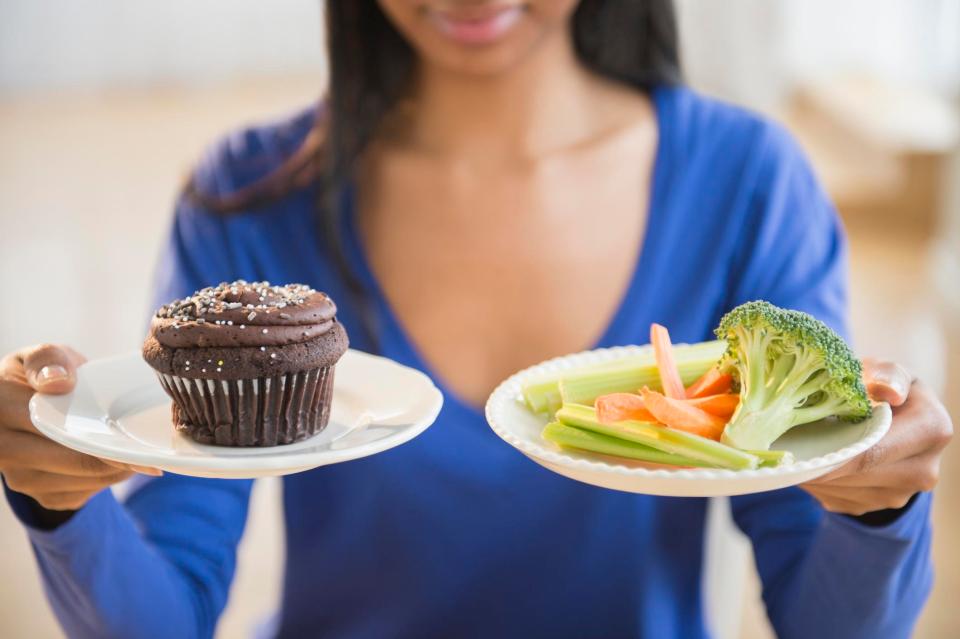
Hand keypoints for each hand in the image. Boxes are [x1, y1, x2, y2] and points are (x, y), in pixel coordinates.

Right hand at [0, 344, 160, 510]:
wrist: (33, 408)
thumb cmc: (43, 377)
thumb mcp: (43, 357)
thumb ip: (47, 359)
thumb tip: (57, 382)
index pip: (53, 427)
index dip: (92, 434)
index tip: (125, 436)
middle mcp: (3, 450)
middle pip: (73, 460)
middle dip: (115, 457)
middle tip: (150, 453)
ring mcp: (21, 478)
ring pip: (84, 480)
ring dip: (117, 469)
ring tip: (137, 450)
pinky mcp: (42, 496)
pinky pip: (86, 493)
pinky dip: (109, 478)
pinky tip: (119, 460)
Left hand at [802, 359, 952, 516]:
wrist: (892, 420)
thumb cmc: (881, 388)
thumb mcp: (886, 371)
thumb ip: (886, 374)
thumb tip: (888, 392)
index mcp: (931, 430)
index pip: (875, 450)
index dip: (835, 451)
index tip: (800, 448)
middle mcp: (923, 470)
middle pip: (857, 474)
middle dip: (817, 463)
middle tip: (781, 452)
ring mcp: (898, 495)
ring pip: (842, 490)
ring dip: (813, 475)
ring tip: (790, 453)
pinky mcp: (874, 507)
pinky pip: (836, 498)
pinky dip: (816, 483)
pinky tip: (806, 463)